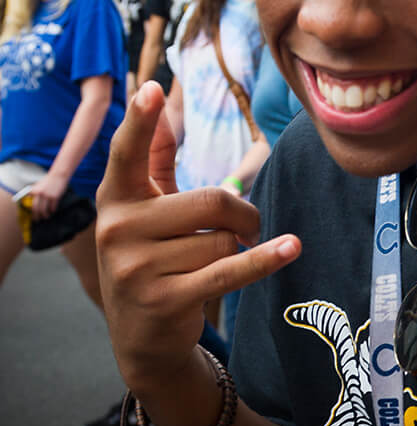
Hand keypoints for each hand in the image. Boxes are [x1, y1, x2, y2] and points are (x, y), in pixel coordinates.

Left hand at [27, 171, 69, 219]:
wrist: (58, 175)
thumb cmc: (48, 180)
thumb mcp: (38, 185)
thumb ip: (33, 192)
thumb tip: (29, 200)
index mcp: (33, 191)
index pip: (30, 204)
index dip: (31, 212)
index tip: (32, 216)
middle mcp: (39, 194)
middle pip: (36, 209)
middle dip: (36, 216)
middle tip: (37, 220)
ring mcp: (47, 196)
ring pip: (44, 209)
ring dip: (45, 215)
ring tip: (45, 217)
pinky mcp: (55, 197)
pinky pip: (53, 207)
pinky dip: (52, 210)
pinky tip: (52, 211)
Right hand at [95, 82, 300, 396]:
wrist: (140, 337)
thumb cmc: (151, 257)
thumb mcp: (145, 208)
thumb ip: (155, 157)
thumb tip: (161, 94)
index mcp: (115, 200)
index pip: (128, 154)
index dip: (141, 121)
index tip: (151, 88)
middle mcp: (117, 230)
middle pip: (213, 202)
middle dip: (242, 215)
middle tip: (242, 228)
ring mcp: (137, 268)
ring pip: (225, 240)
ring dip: (238, 248)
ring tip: (216, 261)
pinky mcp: (165, 300)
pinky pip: (230, 270)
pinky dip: (265, 259)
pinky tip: (292, 248)